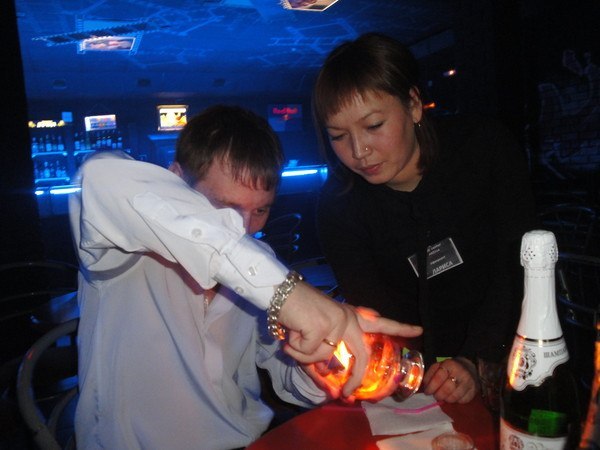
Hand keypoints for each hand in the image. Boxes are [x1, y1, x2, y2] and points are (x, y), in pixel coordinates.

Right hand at [278, 282, 421, 396]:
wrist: (281, 291)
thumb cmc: (297, 311)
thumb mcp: (317, 333)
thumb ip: (327, 354)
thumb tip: (335, 386)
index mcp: (350, 315)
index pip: (380, 322)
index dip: (399, 327)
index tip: (419, 330)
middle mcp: (349, 318)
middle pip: (361, 356)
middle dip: (355, 379)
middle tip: (349, 394)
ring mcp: (338, 323)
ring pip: (322, 358)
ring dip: (303, 353)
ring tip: (295, 335)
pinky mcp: (324, 328)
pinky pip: (308, 354)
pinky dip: (295, 348)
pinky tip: (292, 331)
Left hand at [422, 357, 478, 402]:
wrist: (470, 367)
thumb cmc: (450, 368)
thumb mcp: (439, 366)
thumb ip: (430, 375)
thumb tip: (425, 386)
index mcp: (450, 365)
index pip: (438, 378)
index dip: (431, 387)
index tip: (427, 392)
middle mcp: (461, 373)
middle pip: (446, 389)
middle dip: (438, 395)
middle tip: (436, 396)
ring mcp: (469, 383)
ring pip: (454, 397)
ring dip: (446, 399)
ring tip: (444, 396)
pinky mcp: (474, 391)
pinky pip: (462, 401)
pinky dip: (456, 401)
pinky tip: (453, 396)